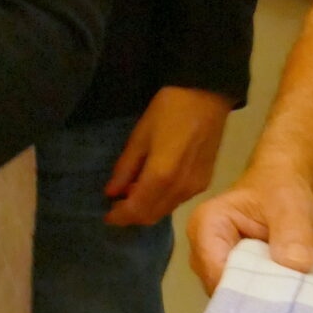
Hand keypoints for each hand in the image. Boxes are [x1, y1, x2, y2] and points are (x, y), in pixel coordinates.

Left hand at [104, 87, 233, 228]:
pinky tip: (153, 185)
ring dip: (147, 208)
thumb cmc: (168, 110)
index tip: (106, 216)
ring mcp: (196, 187)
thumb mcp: (140, 136)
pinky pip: (178, 200)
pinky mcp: (205, 181)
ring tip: (132, 191)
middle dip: (132, 216)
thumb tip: (111, 192)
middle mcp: (181, 189)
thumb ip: (125, 168)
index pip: (137, 210)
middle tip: (116, 205)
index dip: (120, 216)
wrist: (206, 96)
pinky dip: (162, 201)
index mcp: (162, 177)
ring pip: (166, 210)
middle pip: (153, 216)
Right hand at [188, 168, 312, 293]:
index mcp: (205, 228)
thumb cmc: (281, 190)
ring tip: (294, 305)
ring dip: (263, 304)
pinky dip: (266, 303)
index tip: (284, 302)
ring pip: (234, 300)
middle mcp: (201, 253)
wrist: (285, 190)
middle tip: (294, 307)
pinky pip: (244, 300)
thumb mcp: (291, 204)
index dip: (250, 292)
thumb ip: (293, 231)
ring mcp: (214, 269)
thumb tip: (296, 265)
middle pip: (223, 291)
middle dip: (257, 301)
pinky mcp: (231, 280)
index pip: (219, 275)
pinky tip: (289, 303)